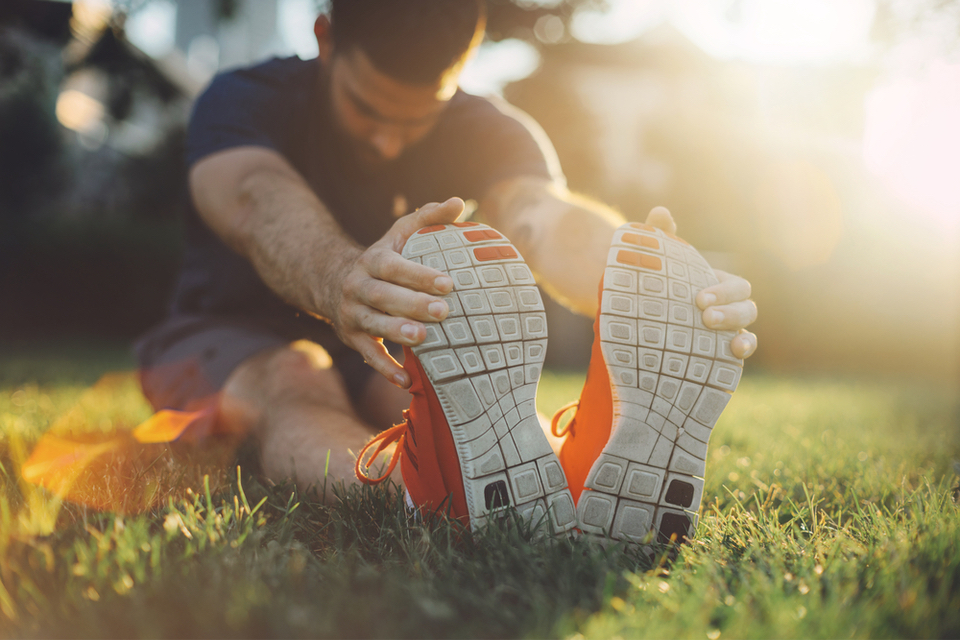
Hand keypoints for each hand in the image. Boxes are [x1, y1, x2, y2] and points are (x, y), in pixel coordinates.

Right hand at [332, 198, 463, 386]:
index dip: (419, 274)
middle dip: (413, 304)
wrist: (333, 282)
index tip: (449, 282)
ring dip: (397, 333)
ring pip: (373, 325)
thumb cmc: (383, 258)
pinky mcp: (352, 338)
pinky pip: (368, 355)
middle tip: (444, 311)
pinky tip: (406, 381)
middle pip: (384, 296)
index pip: (395, 266)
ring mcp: (352, 314)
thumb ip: (428, 218)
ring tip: (423, 339)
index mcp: (372, 260)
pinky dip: (385, 369)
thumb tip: (459, 202)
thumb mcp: (399, 234)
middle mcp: (357, 286)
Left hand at [644, 207, 757, 358]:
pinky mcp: (720, 352)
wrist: (640, 319)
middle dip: (730, 310)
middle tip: (704, 315)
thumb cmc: (654, 287)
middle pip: (746, 306)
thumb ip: (660, 236)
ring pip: (747, 328)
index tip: (699, 299)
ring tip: (717, 333)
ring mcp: (726, 331)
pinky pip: (741, 350)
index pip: (736, 286)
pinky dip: (743, 349)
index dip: (723, 291)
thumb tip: (660, 212)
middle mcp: (728, 308)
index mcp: (718, 285)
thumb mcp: (656, 263)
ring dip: (737, 329)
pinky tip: (733, 353)